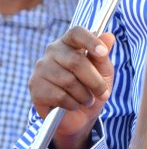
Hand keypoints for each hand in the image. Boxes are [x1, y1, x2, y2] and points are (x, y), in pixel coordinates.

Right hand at [28, 27, 115, 148]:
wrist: (80, 115)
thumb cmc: (92, 87)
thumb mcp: (104, 71)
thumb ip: (103, 55)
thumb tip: (109, 36)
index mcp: (70, 43)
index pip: (76, 33)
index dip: (90, 41)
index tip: (103, 54)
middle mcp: (52, 52)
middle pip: (76, 61)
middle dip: (95, 81)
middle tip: (103, 93)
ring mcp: (41, 69)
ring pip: (68, 81)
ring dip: (84, 95)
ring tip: (87, 100)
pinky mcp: (35, 87)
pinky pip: (59, 96)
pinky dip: (72, 103)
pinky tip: (74, 104)